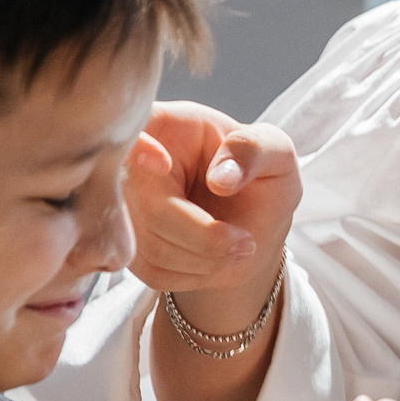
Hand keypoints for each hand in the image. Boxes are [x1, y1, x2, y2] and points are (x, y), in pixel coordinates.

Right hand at [126, 101, 300, 298]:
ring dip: (204, 259)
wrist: (256, 221)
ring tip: (239, 248)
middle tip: (246, 241)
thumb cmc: (263, 176)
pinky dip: (191, 275)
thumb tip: (220, 178)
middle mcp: (133, 165)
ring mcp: (124, 207)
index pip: (131, 134)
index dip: (137, 149)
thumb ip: (254, 150)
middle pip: (149, 210)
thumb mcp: (276, 153)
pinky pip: (148, 271)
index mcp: (165, 125)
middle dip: (205, 236)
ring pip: (148, 247)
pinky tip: (215, 260)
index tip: (163, 163)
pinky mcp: (127, 244)